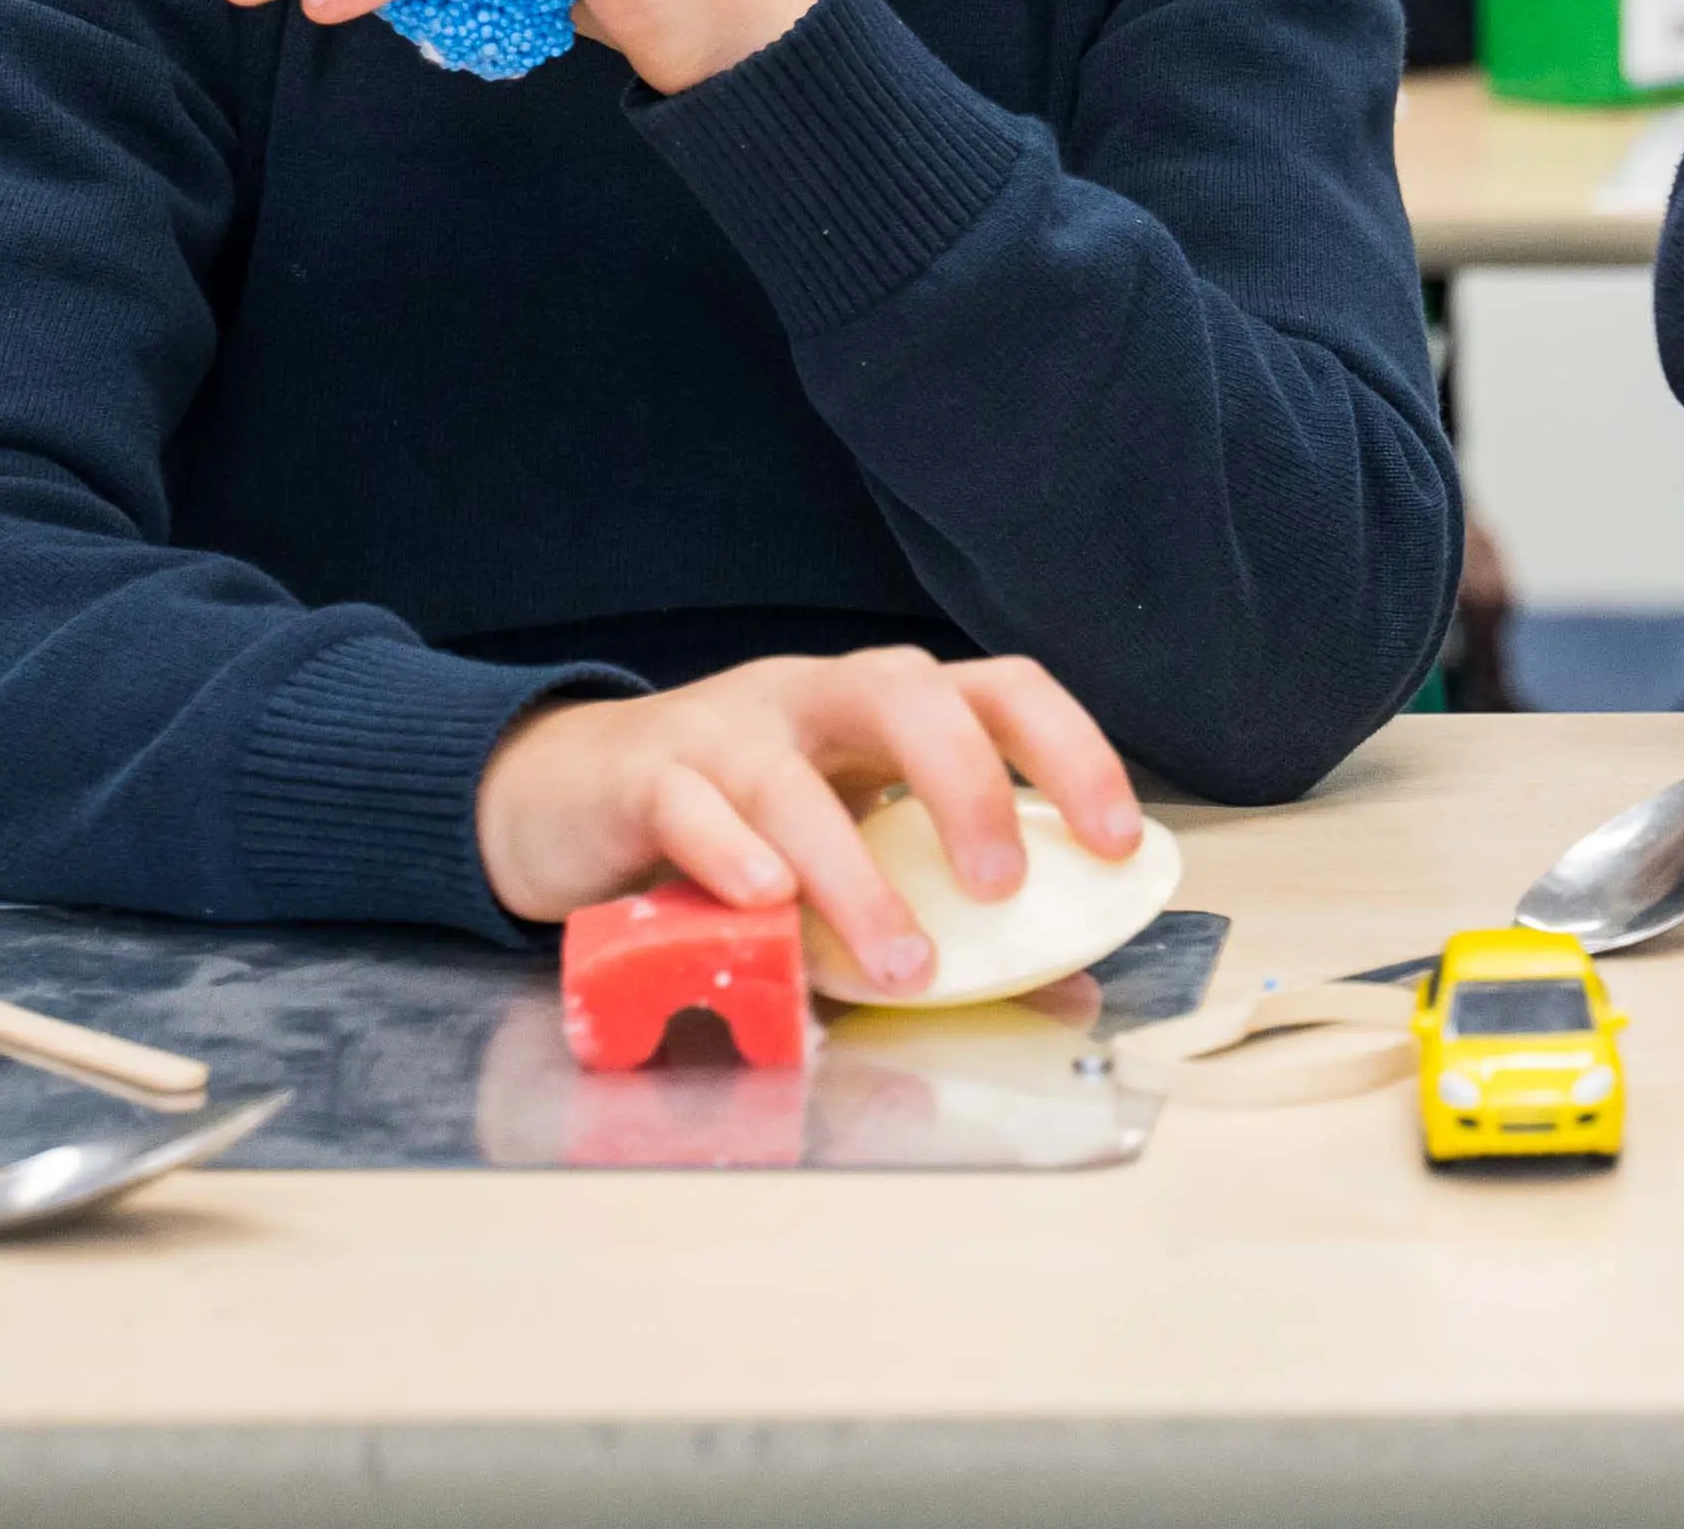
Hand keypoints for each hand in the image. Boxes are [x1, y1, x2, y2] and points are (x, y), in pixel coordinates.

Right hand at [475, 648, 1143, 992]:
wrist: (564, 796)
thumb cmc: (735, 828)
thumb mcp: (845, 846)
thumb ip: (933, 903)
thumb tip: (1059, 993)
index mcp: (884, 705)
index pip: (999, 690)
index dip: (1072, 753)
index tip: (1119, 842)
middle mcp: (813, 695)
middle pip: (908, 692)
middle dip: (969, 786)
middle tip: (1004, 888)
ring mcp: (723, 728)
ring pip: (793, 776)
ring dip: (854, 874)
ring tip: (899, 964)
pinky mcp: (642, 777)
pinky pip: (690, 806)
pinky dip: (732, 855)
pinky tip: (767, 907)